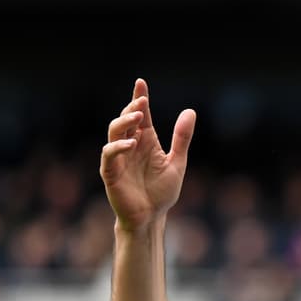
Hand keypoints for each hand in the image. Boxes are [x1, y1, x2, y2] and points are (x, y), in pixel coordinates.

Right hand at [99, 78, 196, 231]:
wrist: (151, 218)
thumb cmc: (161, 193)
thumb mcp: (177, 163)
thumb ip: (181, 138)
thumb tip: (190, 111)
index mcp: (145, 141)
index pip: (141, 115)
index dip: (139, 98)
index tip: (141, 83)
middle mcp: (130, 146)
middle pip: (126, 119)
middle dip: (132, 108)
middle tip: (142, 102)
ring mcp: (119, 158)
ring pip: (114, 132)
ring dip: (125, 122)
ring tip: (139, 118)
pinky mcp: (110, 173)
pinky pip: (109, 155)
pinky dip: (118, 147)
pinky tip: (132, 144)